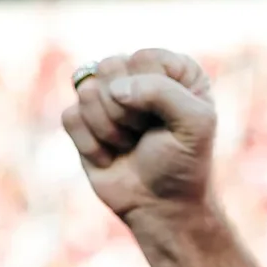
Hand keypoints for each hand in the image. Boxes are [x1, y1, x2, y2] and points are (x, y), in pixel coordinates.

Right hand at [60, 50, 219, 220]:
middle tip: (145, 132)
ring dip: (111, 130)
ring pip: (87, 91)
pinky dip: (92, 145)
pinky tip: (111, 156)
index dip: (151, 92)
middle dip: (127, 111)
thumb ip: (162, 91)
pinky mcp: (81, 120)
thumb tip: (113, 89)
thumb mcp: (196, 124)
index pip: (143, 58)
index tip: (168, 120)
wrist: (161, 207)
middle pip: (109, 67)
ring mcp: (106, 96)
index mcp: (172, 68)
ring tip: (130, 145)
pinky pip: (70, 117)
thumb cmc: (184, 163)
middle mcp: (137, 75)